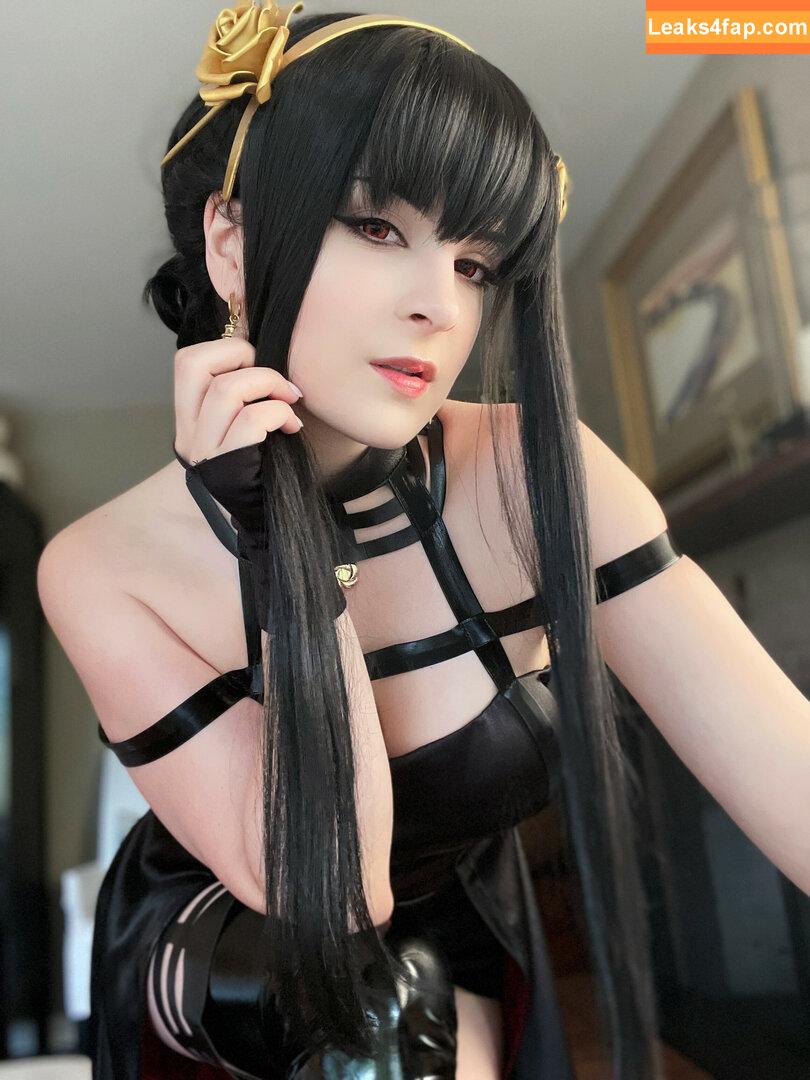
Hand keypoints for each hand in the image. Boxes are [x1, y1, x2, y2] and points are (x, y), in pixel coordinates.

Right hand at [173, 337, 302, 535]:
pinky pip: (250, 421)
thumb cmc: (267, 464)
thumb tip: (255, 333)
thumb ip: (246, 385)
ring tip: (290, 403)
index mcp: (189, 417)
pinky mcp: (226, 468)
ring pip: (226, 390)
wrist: (270, 521)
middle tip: (272, 379)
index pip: (188, 360)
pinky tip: (291, 425)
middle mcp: (187, 433)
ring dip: (269, 385)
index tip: (262, 365)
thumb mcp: (250, 419)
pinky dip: (277, 413)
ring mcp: (202, 451)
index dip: (229, 349)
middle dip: (242, 357)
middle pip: (193, 363)